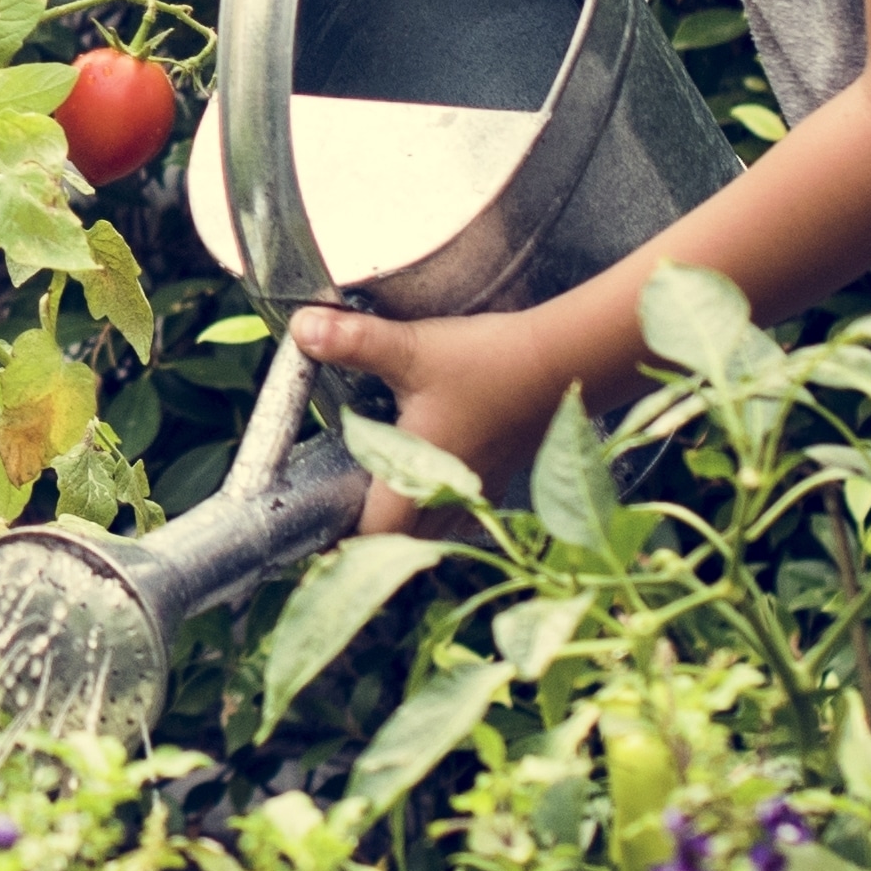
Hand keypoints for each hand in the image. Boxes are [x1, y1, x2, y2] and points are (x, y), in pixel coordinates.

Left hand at [284, 294, 578, 529]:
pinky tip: (429, 471)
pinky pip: (460, 504)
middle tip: (338, 509)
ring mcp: (478, 487)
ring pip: (432, 525)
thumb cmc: (490, 364)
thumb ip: (354, 341)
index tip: (315, 536)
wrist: (566, 362)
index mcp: (418, 479)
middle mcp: (448, 495)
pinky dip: (438, 500)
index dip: (339, 543)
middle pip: (400, 539)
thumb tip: (303, 328)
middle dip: (369, 533)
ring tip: (377, 493)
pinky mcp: (499, 471)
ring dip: (405, 519)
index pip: (371, 537)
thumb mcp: (412, 349)